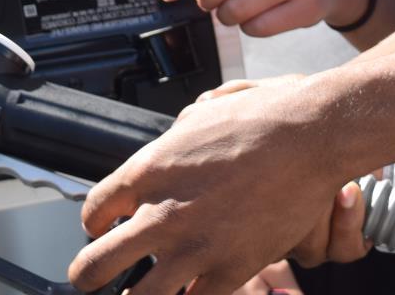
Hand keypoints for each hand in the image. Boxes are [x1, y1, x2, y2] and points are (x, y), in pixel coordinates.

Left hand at [68, 75, 369, 294]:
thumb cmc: (260, 118)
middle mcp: (161, 213)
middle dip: (88, 276)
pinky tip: (186, 293)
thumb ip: (173, 143)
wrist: (306, 135)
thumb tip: (170, 146)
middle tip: (90, 278)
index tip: (100, 228)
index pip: (93, 211)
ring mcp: (193, 247)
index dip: (93, 224)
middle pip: (96, 265)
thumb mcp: (197, 116)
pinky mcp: (229, 270)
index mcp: (146, 171)